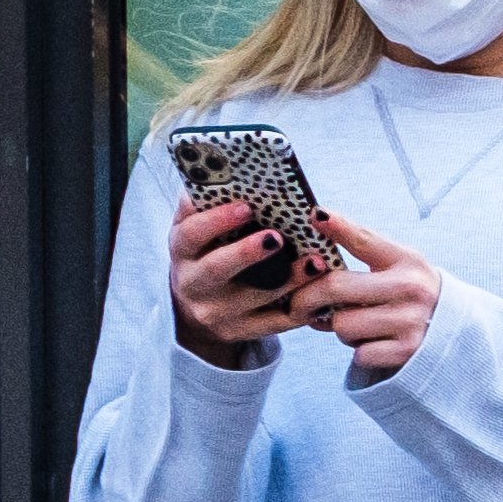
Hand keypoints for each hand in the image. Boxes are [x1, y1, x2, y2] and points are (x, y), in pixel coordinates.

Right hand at [165, 197, 305, 364]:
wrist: (197, 309)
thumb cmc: (206, 255)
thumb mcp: (196, 231)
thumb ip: (205, 204)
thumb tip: (222, 170)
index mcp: (181, 252)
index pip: (191, 235)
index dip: (217, 221)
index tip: (247, 206)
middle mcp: (193, 284)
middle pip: (218, 269)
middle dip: (248, 252)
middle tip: (278, 237)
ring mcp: (215, 312)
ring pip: (254, 298)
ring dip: (288, 280)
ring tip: (316, 262)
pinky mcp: (239, 332)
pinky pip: (273, 324)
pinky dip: (299, 310)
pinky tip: (320, 295)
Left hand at [297, 214, 441, 382]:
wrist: (455, 331)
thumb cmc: (411, 292)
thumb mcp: (398, 264)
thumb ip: (360, 247)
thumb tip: (314, 231)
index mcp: (407, 261)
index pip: (365, 239)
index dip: (338, 226)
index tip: (316, 215)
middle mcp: (411, 289)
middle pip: (335, 287)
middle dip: (306, 298)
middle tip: (297, 304)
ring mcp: (410, 322)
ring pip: (342, 325)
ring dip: (340, 328)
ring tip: (358, 323)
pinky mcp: (407, 351)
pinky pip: (358, 353)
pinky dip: (360, 350)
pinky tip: (375, 342)